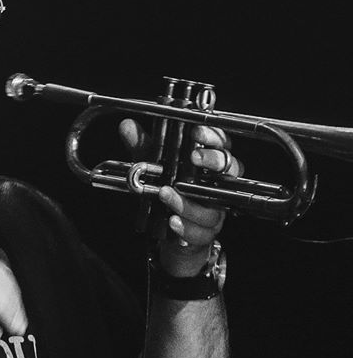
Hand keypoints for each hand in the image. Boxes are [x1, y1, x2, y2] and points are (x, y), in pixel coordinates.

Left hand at [121, 121, 242, 275]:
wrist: (168, 226)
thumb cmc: (168, 185)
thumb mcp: (153, 163)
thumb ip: (142, 145)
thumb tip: (127, 126)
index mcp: (210, 160)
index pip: (221, 142)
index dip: (212, 136)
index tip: (196, 131)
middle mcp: (219, 182)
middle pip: (229, 167)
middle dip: (213, 160)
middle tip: (194, 157)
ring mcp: (216, 207)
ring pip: (213, 202)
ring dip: (189, 199)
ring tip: (165, 193)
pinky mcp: (208, 231)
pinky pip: (202, 231)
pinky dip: (186, 226)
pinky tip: (172, 221)